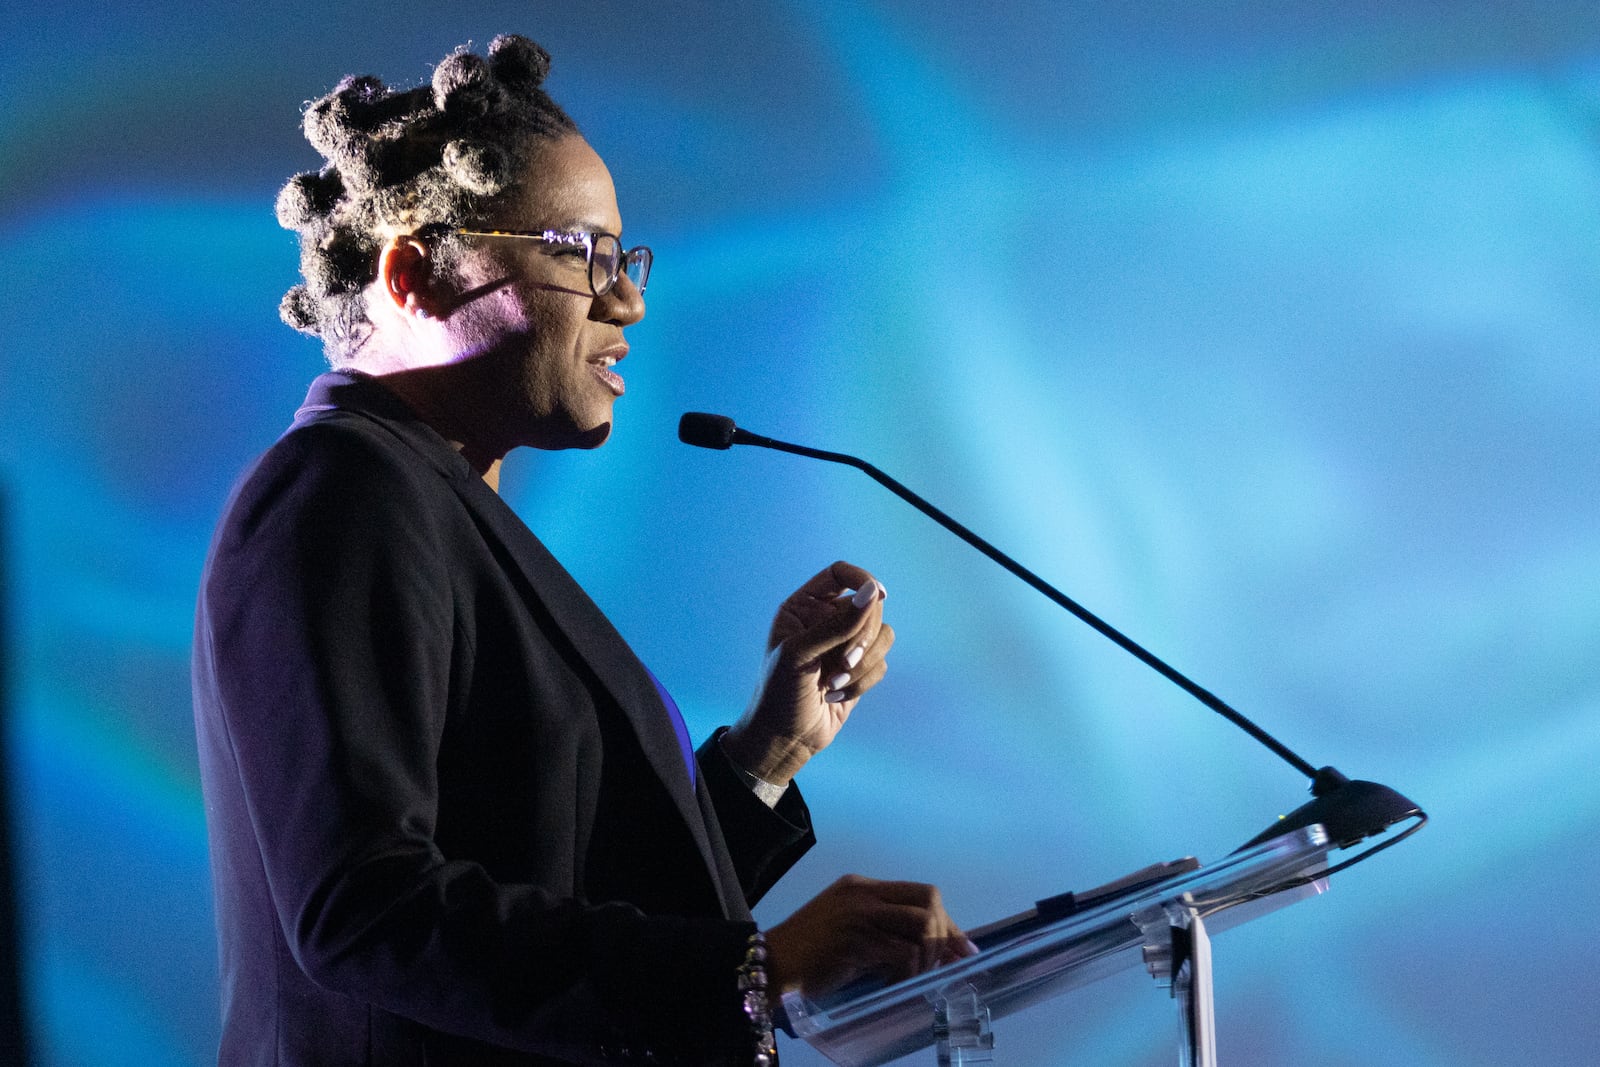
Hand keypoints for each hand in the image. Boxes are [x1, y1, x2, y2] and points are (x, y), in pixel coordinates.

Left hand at [722, 561, 892, 785]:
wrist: (783, 738)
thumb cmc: (779, 693)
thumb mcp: (801, 655)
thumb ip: (838, 624)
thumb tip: (874, 592)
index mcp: (804, 607)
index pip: (840, 573)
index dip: (862, 579)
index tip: (878, 596)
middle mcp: (826, 620)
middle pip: (869, 606)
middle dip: (861, 638)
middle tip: (841, 663)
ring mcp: (844, 645)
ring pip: (882, 635)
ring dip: (862, 664)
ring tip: (833, 684)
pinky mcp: (859, 670)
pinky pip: (881, 663)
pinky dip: (862, 683)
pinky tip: (834, 696)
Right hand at [764, 875, 976, 997]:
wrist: (770, 966)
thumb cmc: (807, 955)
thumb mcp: (848, 932)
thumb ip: (882, 931)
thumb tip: (928, 951)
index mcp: (862, 886)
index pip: (922, 892)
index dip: (948, 921)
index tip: (962, 948)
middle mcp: (863, 893)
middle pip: (929, 900)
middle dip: (944, 935)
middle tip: (945, 966)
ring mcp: (858, 914)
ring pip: (921, 926)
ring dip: (927, 958)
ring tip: (913, 979)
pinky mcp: (854, 940)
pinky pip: (902, 954)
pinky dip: (907, 974)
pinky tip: (893, 986)